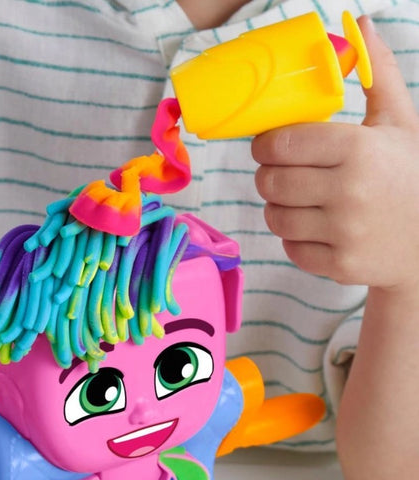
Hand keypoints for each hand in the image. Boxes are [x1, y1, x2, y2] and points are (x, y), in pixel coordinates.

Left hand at [252, 16, 418, 291]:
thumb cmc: (411, 175)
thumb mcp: (400, 123)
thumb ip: (378, 77)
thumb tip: (360, 25)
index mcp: (359, 149)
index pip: (280, 145)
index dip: (265, 146)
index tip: (269, 146)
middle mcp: (350, 193)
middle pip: (270, 182)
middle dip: (268, 175)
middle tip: (280, 172)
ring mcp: (345, 234)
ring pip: (274, 217)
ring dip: (277, 207)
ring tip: (297, 199)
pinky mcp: (341, 265)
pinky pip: (290, 248)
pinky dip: (294, 237)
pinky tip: (314, 226)